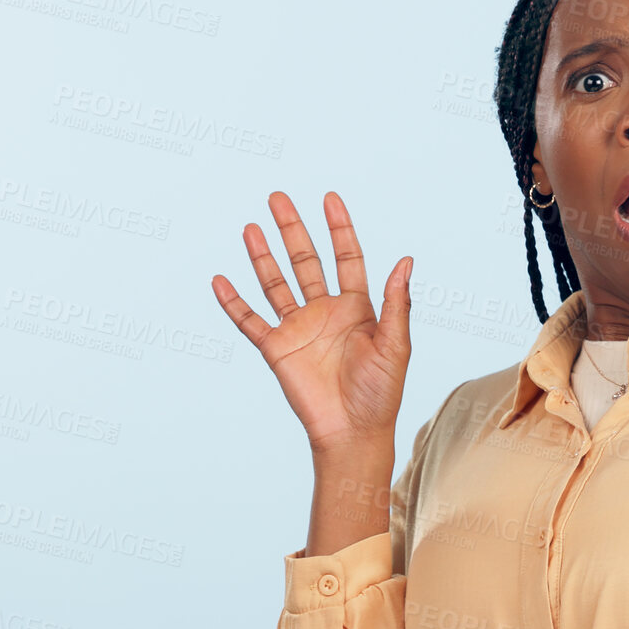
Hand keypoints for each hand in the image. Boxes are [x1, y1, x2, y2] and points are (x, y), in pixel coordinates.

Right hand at [211, 191, 413, 455]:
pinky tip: (221, 280)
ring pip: (276, 283)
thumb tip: (407, 260)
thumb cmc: (381, 393)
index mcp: (357, 307)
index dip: (339, 228)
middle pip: (305, 261)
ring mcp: (299, 328)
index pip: (347, 257)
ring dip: (262, 256)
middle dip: (292, 229)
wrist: (352, 431)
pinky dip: (234, 302)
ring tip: (251, 227)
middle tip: (278, 198)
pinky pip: (250, 321)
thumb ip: (398, 302)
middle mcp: (325, 312)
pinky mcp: (277, 349)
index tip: (329, 199)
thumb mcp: (396, 344)